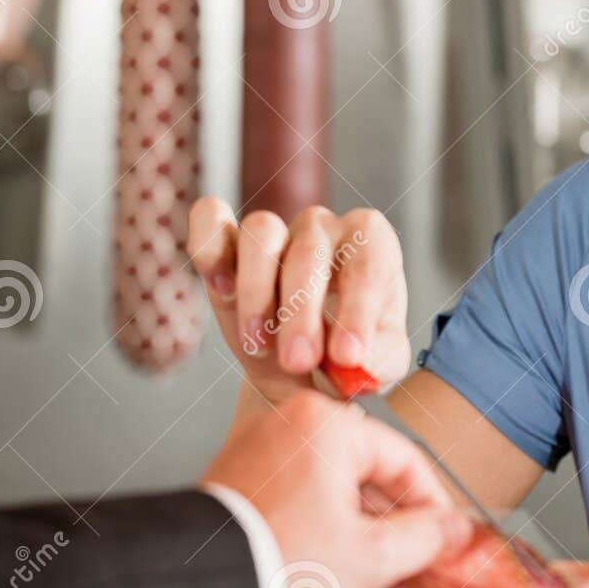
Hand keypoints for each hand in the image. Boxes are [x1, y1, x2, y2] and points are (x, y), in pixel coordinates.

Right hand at [187, 200, 409, 407]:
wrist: (301, 369)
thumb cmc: (347, 354)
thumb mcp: (378, 365)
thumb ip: (379, 361)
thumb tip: (359, 361)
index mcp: (373, 246)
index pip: (369, 263)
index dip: (359, 309)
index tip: (348, 356)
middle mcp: (325, 228)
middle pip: (311, 251)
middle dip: (302, 313)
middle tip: (299, 361)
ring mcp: (276, 229)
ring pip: (263, 231)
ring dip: (256, 290)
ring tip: (258, 342)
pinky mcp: (228, 239)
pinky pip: (212, 218)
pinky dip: (209, 245)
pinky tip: (220, 287)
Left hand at [203, 391, 472, 587]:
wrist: (196, 585)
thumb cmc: (276, 562)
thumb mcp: (373, 556)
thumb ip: (427, 537)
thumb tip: (454, 528)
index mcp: (329, 425)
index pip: (407, 460)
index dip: (434, 506)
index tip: (446, 536)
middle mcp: (292, 421)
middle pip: (369, 469)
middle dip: (395, 520)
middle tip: (412, 557)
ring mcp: (261, 443)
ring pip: (334, 480)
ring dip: (360, 521)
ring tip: (374, 565)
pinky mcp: (240, 471)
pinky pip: (300, 487)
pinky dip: (323, 517)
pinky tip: (335, 555)